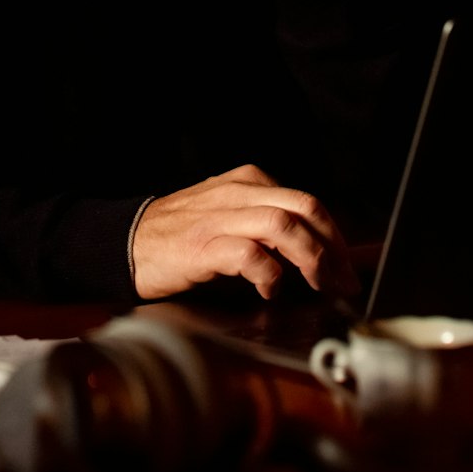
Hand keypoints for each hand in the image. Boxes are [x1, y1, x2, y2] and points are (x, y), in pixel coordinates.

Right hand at [131, 164, 357, 301]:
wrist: (127, 243)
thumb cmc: (182, 235)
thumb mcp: (230, 215)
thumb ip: (267, 224)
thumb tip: (316, 253)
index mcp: (249, 182)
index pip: (309, 203)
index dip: (336, 238)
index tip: (346, 270)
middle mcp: (238, 193)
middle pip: (305, 208)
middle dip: (333, 249)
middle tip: (341, 283)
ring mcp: (220, 217)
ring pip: (284, 226)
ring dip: (310, 259)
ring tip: (316, 285)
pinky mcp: (203, 246)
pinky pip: (250, 254)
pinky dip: (269, 274)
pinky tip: (270, 289)